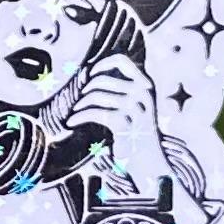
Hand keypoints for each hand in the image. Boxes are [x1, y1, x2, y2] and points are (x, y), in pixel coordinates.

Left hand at [66, 53, 169, 186]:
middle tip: (79, 100)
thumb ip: (121, 89)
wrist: (150, 161)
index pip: (122, 61)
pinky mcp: (126, 125)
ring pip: (97, 95)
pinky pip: (95, 113)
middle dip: (86, 89)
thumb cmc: (136, 132)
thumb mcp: (135, 106)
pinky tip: (72, 122)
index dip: (102, 64)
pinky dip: (79, 117)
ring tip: (75, 112)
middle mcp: (143, 94)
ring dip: (81, 104)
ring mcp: (136, 109)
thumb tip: (88, 73)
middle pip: (103, 79)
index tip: (89, 74)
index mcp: (146, 85)